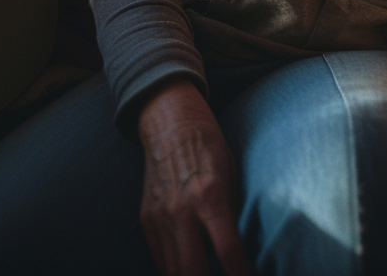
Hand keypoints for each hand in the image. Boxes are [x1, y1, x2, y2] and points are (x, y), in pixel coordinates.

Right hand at [137, 80, 253, 275]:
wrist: (172, 126)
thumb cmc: (210, 148)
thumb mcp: (232, 174)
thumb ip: (232, 212)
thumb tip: (239, 248)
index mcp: (210, 195)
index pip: (227, 249)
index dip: (241, 272)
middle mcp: (181, 210)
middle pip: (192, 271)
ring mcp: (160, 217)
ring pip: (172, 270)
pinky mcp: (146, 220)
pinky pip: (159, 258)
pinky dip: (174, 269)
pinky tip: (188, 270)